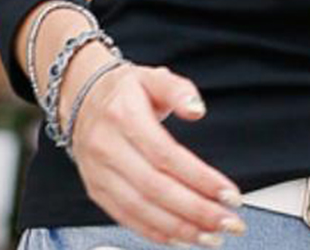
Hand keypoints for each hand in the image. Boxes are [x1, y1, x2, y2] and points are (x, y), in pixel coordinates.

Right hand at [68, 60, 246, 246]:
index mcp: (124, 116)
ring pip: (141, 210)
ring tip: (211, 235)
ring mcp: (99, 173)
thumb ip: (178, 89)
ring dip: (180, 228)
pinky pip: (126, 218)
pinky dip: (155, 233)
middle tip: (228, 222)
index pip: (166, 156)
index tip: (228, 194)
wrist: (81, 98)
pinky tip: (181, 238)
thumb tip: (197, 109)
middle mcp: (108, 147)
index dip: (199, 178)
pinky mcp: (96, 191)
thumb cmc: (124, 90)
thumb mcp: (153, 77)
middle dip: (196, 211)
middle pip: (155, 188)